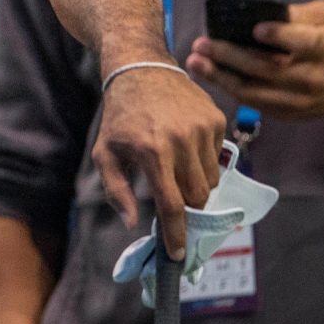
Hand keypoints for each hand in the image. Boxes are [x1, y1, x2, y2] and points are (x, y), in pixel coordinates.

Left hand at [93, 63, 223, 258]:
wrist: (141, 69)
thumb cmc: (120, 116)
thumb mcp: (105, 152)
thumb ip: (116, 190)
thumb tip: (134, 223)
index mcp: (152, 151)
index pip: (172, 204)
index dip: (177, 233)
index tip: (177, 254)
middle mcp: (181, 141)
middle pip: (197, 197)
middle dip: (187, 208)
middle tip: (174, 205)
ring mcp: (203, 129)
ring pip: (211, 181)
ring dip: (196, 186)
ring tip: (175, 169)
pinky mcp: (217, 120)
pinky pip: (218, 159)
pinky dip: (204, 164)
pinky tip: (185, 148)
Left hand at [188, 0, 323, 125]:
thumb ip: (300, 13)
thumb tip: (262, 13)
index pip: (304, 42)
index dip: (280, 36)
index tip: (256, 29)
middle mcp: (312, 76)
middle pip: (269, 68)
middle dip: (231, 56)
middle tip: (202, 43)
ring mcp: (299, 99)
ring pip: (255, 91)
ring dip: (220, 77)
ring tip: (195, 61)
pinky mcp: (287, 112)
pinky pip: (253, 102)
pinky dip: (228, 89)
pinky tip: (209, 74)